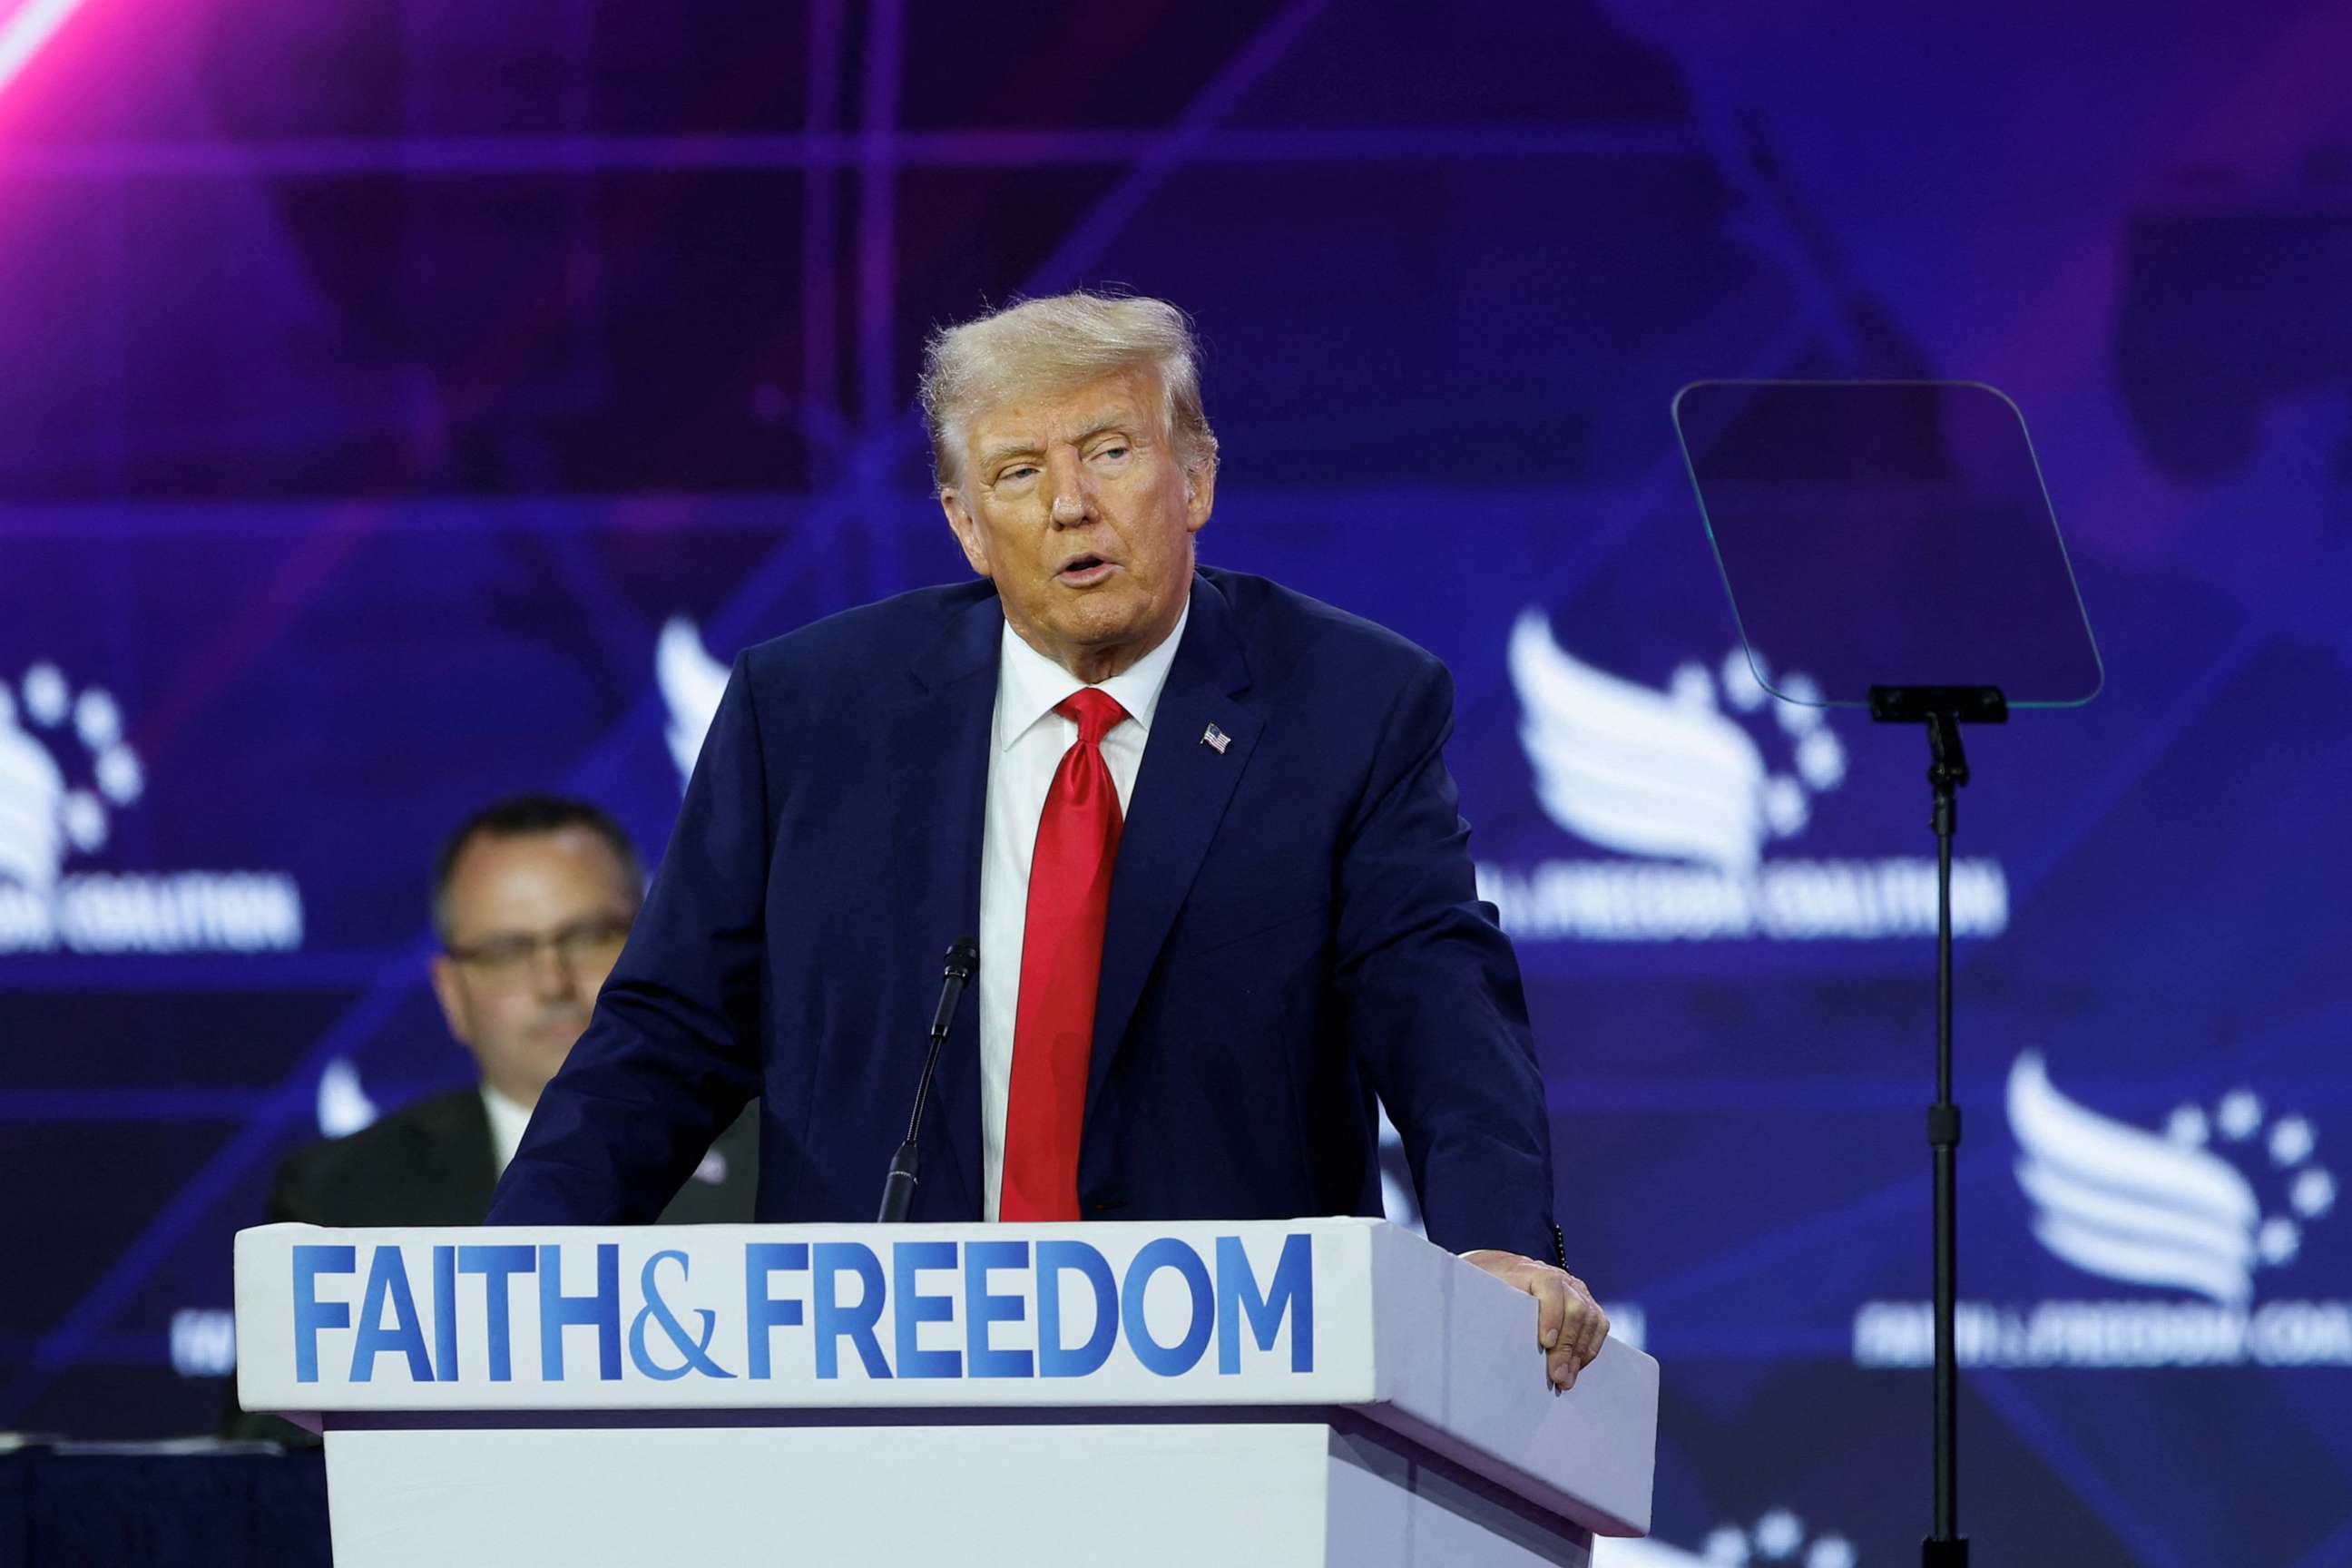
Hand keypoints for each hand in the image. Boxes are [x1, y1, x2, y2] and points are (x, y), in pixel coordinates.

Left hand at [1462, 1249, 1607, 1390]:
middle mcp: (1558, 1276)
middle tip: (1558, 1377)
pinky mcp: (1585, 1301)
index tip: (1545, 1343)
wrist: (1500, 1269)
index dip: (1551, 1314)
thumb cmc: (1486, 1285)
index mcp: (1528, 1271)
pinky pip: (1598, 1324)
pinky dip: (1589, 1348)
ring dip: (1580, 1352)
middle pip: (1575, 1307)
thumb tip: (1474, 1335)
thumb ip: (1480, 1305)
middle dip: (1567, 1346)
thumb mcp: (1478, 1291)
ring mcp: (1575, 1288)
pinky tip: (1575, 1367)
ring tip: (1566, 1379)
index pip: (1549, 1286)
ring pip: (1590, 1318)